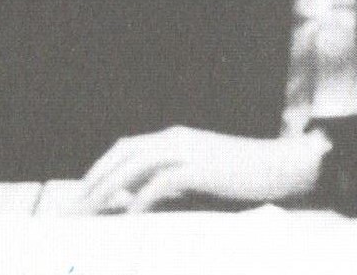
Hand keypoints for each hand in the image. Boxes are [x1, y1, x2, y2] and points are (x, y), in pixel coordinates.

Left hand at [79, 127, 328, 212]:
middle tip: (76, 206)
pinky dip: (140, 201)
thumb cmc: (243, 176)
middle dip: (96, 178)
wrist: (280, 167)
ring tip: (91, 211)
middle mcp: (176, 138)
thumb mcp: (200, 176)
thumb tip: (136, 199)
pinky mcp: (198, 168)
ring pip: (134, 164)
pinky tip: (128, 218)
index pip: (127, 147)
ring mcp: (187, 150)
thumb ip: (169, 183)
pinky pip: (159, 184)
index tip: (84, 191)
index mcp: (175, 137)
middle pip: (123, 153)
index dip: (102, 166)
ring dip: (109, 188)